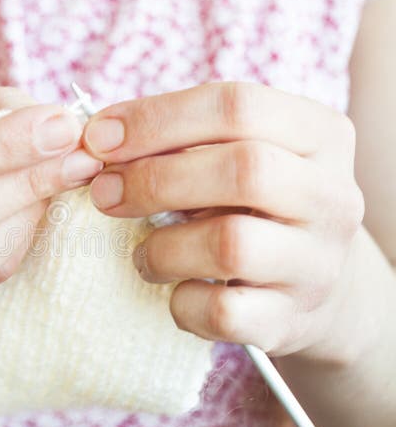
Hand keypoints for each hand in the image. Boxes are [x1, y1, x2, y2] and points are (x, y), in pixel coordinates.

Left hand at [82, 82, 364, 360]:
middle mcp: (332, 196)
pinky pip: (222, 311)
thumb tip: (95, 140)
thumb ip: (177, 140)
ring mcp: (317, 263)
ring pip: (232, 245)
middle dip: (155, 180)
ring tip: (142, 253)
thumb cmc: (251, 207)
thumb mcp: (231, 158)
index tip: (97, 138)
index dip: (156, 118)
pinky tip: (174, 291)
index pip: (238, 106)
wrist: (315, 290)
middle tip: (104, 193)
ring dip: (163, 248)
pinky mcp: (292, 320)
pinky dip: (181, 302)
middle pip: (243, 170)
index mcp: (318, 136)